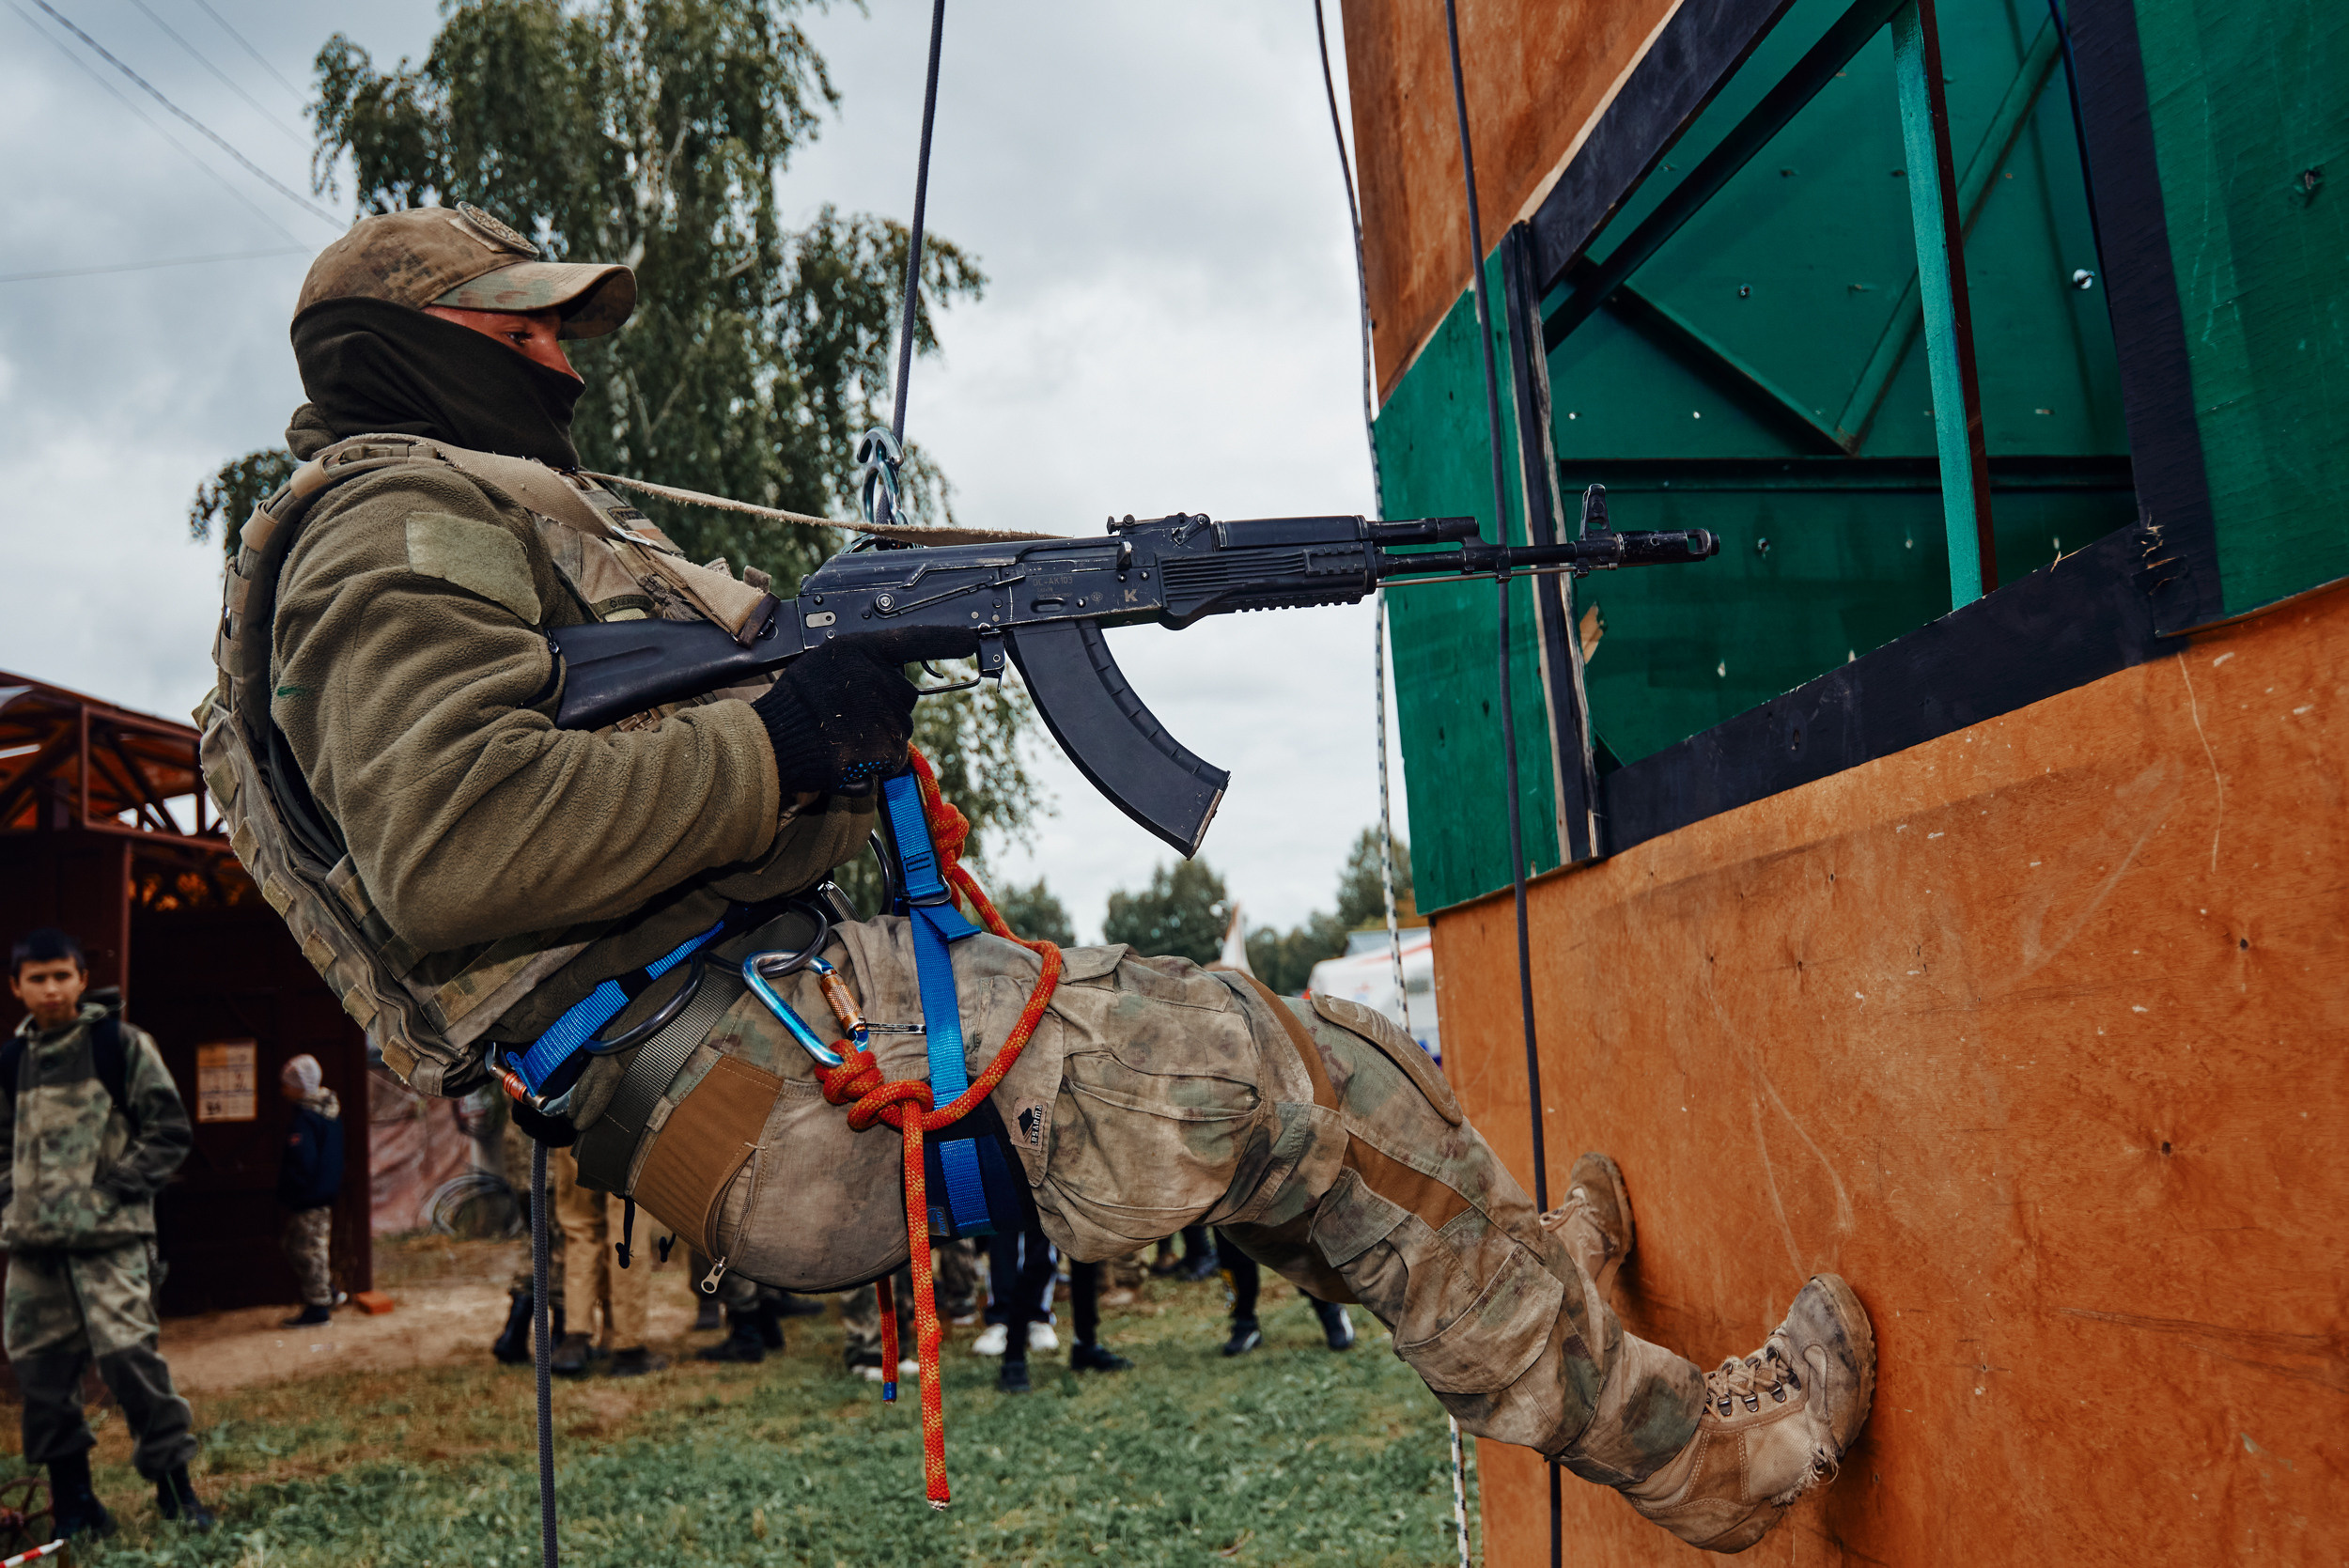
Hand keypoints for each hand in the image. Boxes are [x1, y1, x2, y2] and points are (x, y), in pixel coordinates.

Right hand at [753, 637, 946, 792]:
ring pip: (900, 730)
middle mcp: (881, 678)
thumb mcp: (823, 664)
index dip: (946, 640)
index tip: (971, 639)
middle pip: (906, 697)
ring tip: (841, 737)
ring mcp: (887, 714)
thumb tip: (885, 677)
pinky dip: (876, 763)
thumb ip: (858, 666)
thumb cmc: (792, 704)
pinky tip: (847, 755)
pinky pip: (892, 759)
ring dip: (880, 738)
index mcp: (862, 651)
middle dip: (886, 709)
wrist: (773, 741)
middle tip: (847, 717)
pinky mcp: (887, 748)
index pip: (914, 640)